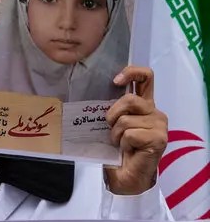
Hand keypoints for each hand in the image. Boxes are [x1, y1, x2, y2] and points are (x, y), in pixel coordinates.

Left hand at [103, 66, 167, 195]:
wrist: (125, 176)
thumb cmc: (117, 149)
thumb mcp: (112, 122)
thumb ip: (113, 106)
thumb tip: (88, 88)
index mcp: (144, 105)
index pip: (146, 77)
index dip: (131, 72)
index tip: (115, 80)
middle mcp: (155, 112)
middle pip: (130, 99)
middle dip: (113, 114)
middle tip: (111, 128)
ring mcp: (160, 125)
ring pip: (126, 119)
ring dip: (116, 133)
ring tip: (121, 143)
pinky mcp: (159, 139)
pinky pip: (130, 134)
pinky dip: (123, 143)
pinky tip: (129, 150)